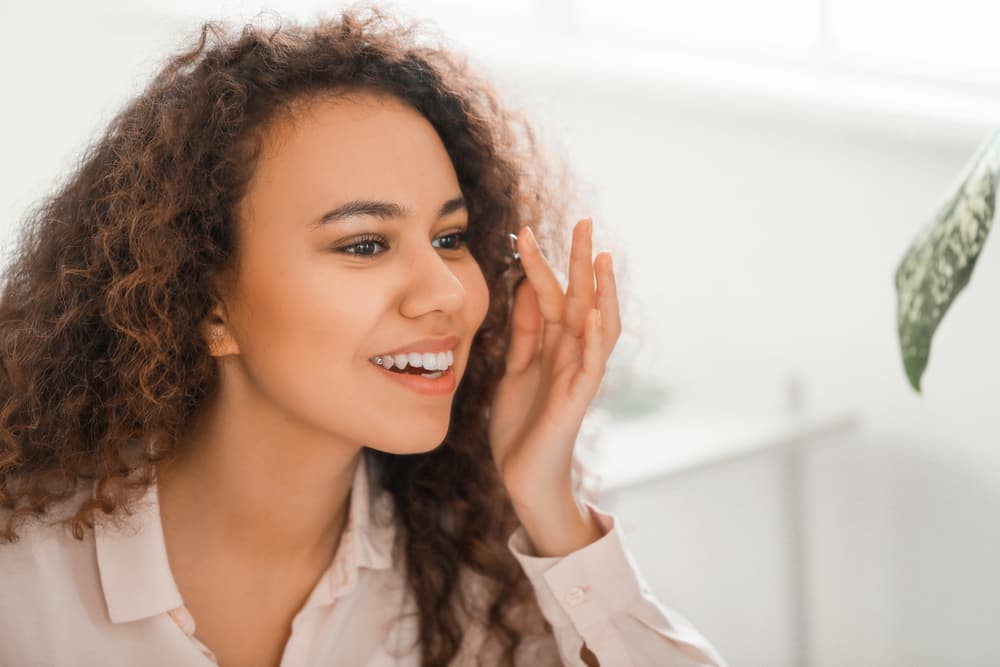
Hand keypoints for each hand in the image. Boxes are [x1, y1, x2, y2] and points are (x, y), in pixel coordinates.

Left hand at [488, 217, 620, 555]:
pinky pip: (592, 365)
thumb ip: (525, 331)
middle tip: (585, 221)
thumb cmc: (522, 425)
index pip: (551, 294)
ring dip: (602, 291)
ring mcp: (578, 375)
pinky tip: (595, 313)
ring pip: (599, 325)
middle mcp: (571, 354)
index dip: (539, 263)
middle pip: (582, 298)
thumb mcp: (516, 367)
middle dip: (582, 261)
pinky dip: (595, 338)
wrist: (522, 476)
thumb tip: (526, 286)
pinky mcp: (577, 400)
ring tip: (602, 257)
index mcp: (554, 345)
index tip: (524, 231)